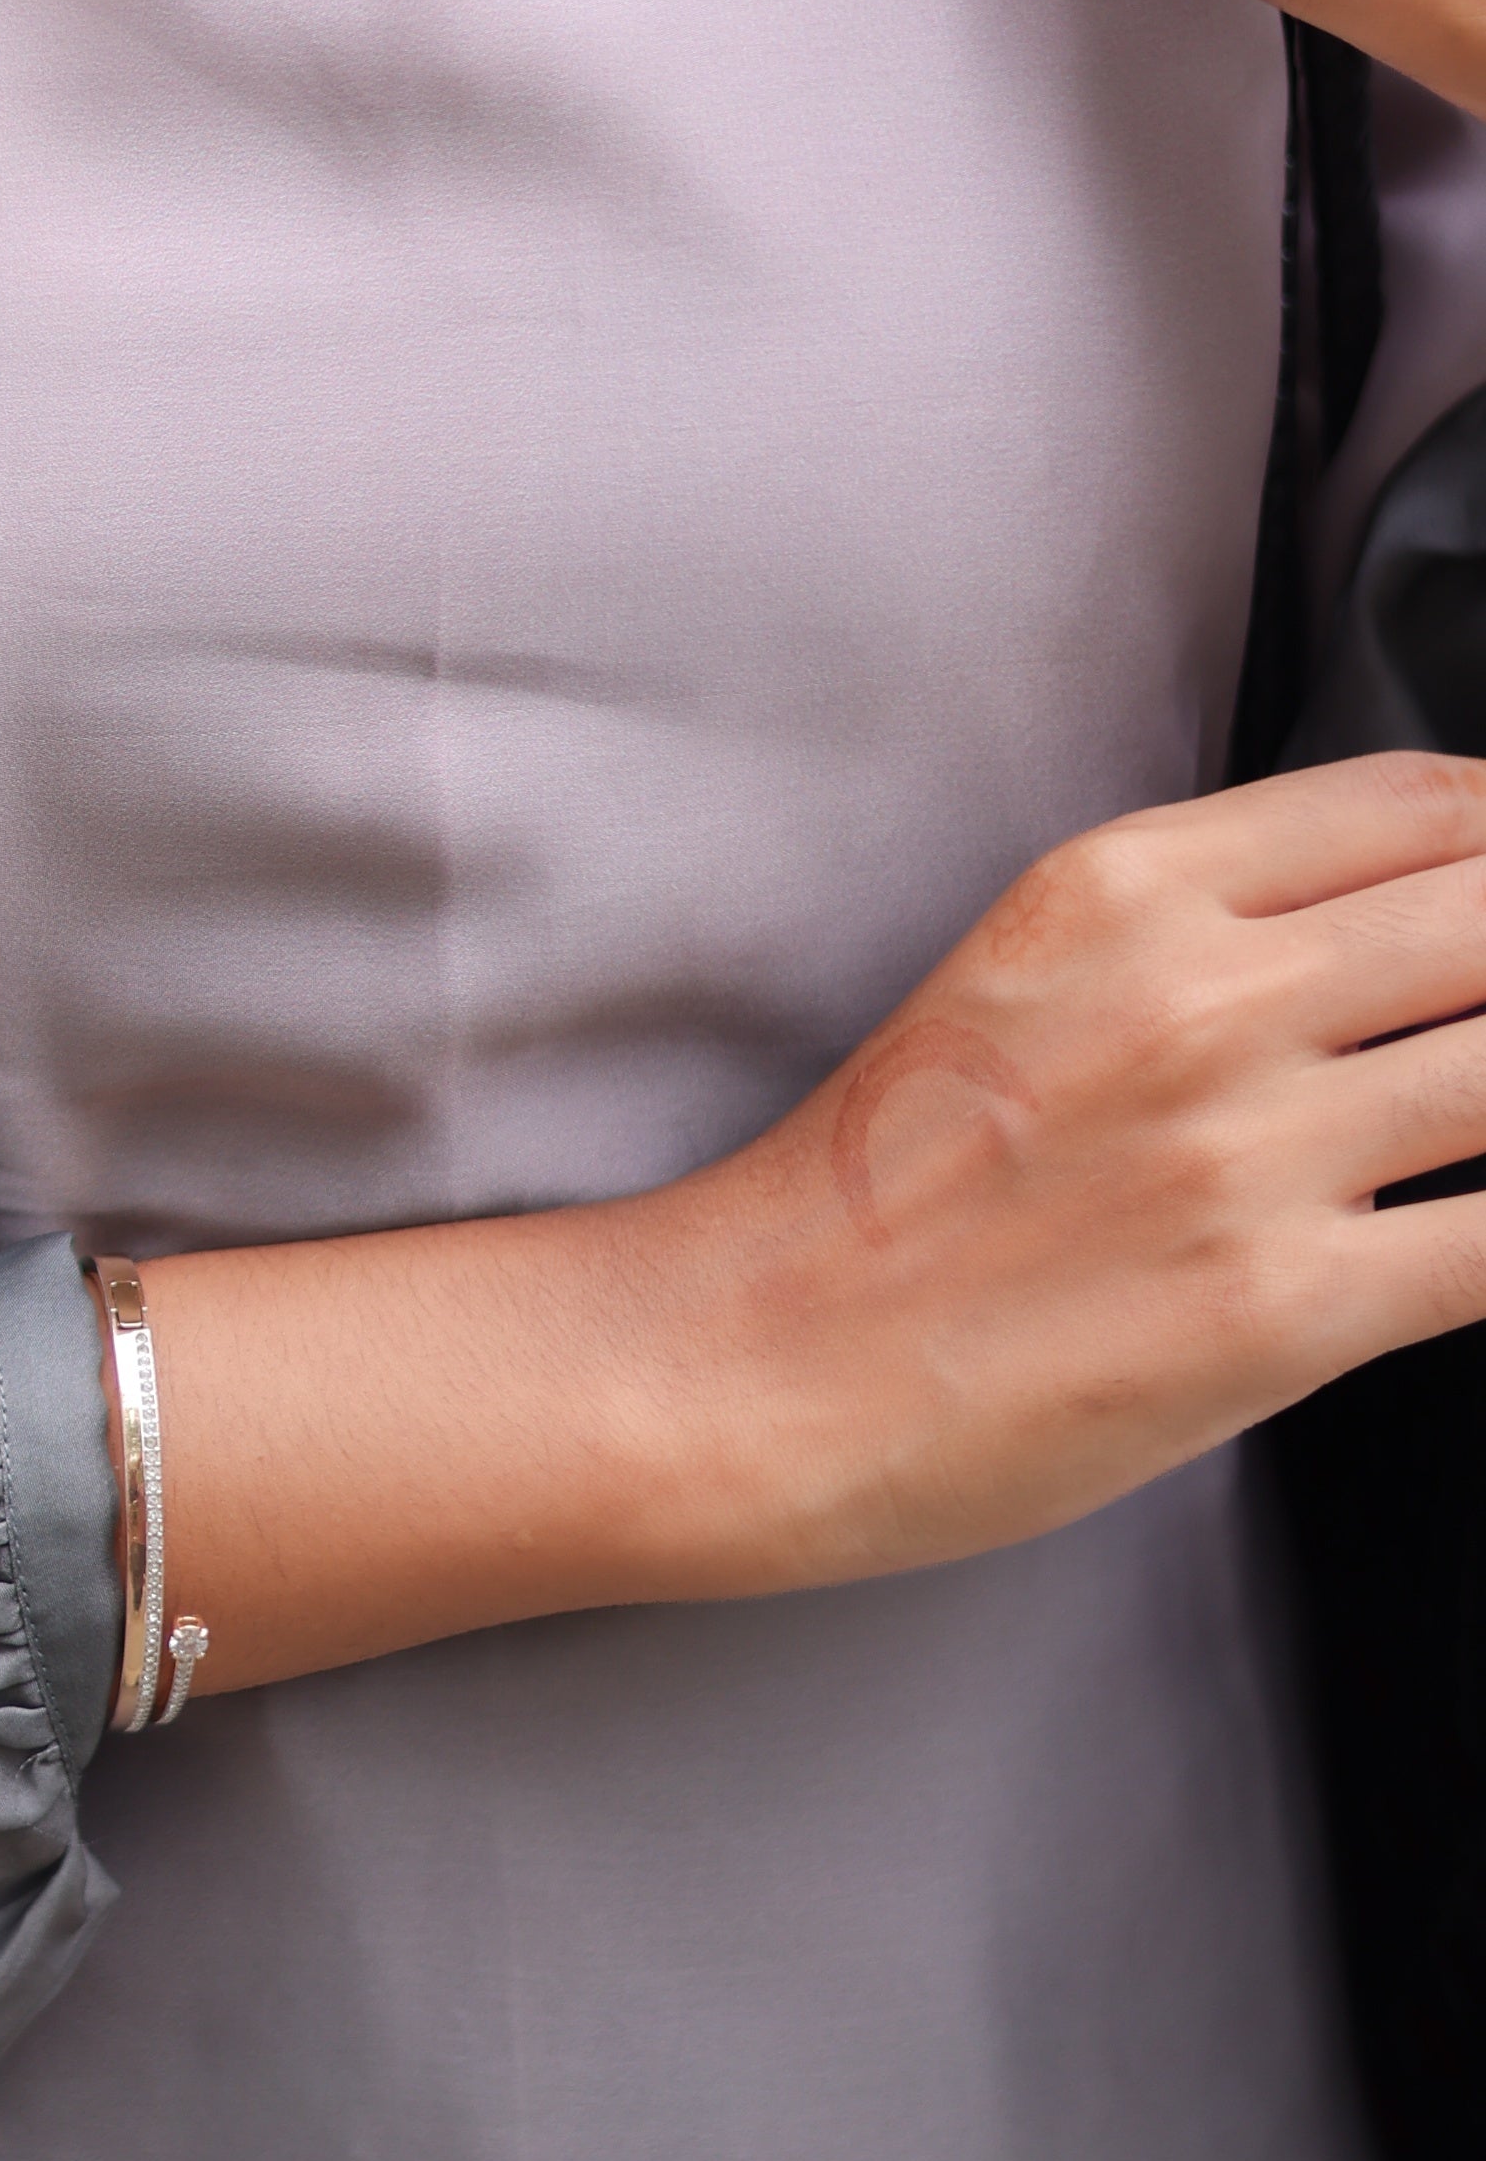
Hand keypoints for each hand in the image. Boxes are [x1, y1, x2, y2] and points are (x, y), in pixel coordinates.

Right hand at [696, 750, 1485, 1580]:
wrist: (747, 1361)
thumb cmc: (877, 1194)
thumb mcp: (1022, 974)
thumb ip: (1201, 931)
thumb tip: (1410, 936)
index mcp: (1124, 888)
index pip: (1422, 799)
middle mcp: (1198, 992)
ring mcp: (1248, 1147)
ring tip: (1484, 1125)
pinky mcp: (1284, 1306)